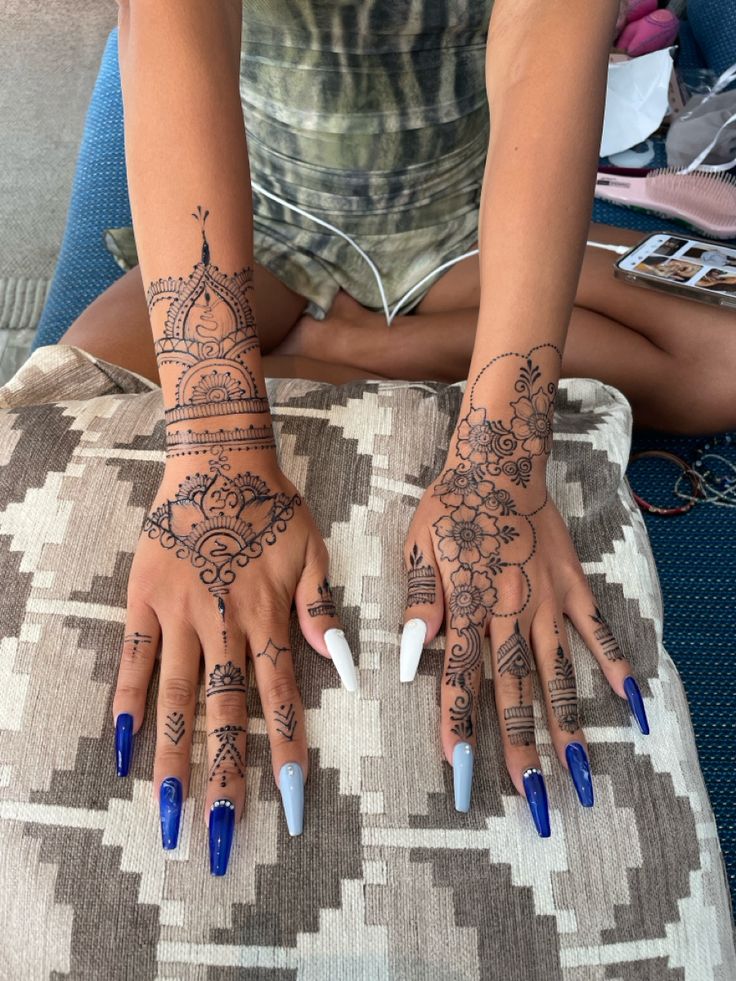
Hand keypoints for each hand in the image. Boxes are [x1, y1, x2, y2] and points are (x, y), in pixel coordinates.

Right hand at [111, 453, 356, 873]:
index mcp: (268, 616)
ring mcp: (178, 614)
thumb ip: (320, 608)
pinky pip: (133, 659)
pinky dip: (128, 704)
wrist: (216, 457)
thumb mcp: (313, 550)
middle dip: (224, 778)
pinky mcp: (143, 599)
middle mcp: (223, 624)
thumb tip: (343, 667)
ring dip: (175, 759)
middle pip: (224, 713)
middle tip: (218, 838)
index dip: (287, 754)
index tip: (292, 807)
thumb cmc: (271, 505)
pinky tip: (124, 751)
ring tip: (169, 815)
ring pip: (178, 698)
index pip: (280, 699)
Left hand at [400, 347, 649, 834]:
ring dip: (570, 727)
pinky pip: (598, 634)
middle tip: (532, 804)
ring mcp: (548, 602)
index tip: (459, 777)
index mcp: (466, 605)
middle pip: (515, 692)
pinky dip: (617, 669)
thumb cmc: (450, 507)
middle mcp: (510, 612)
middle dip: (521, 751)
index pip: (459, 678)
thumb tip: (409, 658)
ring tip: (582, 779)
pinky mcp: (575, 588)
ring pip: (559, 675)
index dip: (457, 728)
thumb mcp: (417, 547)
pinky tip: (634, 708)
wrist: (500, 461)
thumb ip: (418, 603)